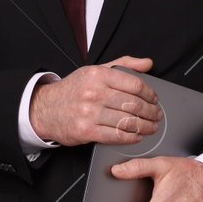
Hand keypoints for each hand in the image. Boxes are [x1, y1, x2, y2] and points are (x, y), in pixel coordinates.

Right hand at [28, 56, 160, 148]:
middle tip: (157, 115)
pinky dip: (130, 138)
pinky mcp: (86, 131)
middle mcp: (94, 93)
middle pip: (133, 104)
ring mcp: (89, 113)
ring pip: (127, 121)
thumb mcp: (95, 70)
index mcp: (98, 75)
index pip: (134, 84)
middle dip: (151, 112)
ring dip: (145, 126)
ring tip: (151, 127)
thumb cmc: (74, 90)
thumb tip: (147, 63)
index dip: (150, 94)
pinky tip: (136, 136)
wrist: (45, 108)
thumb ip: (123, 65)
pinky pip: (115, 136)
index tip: (155, 99)